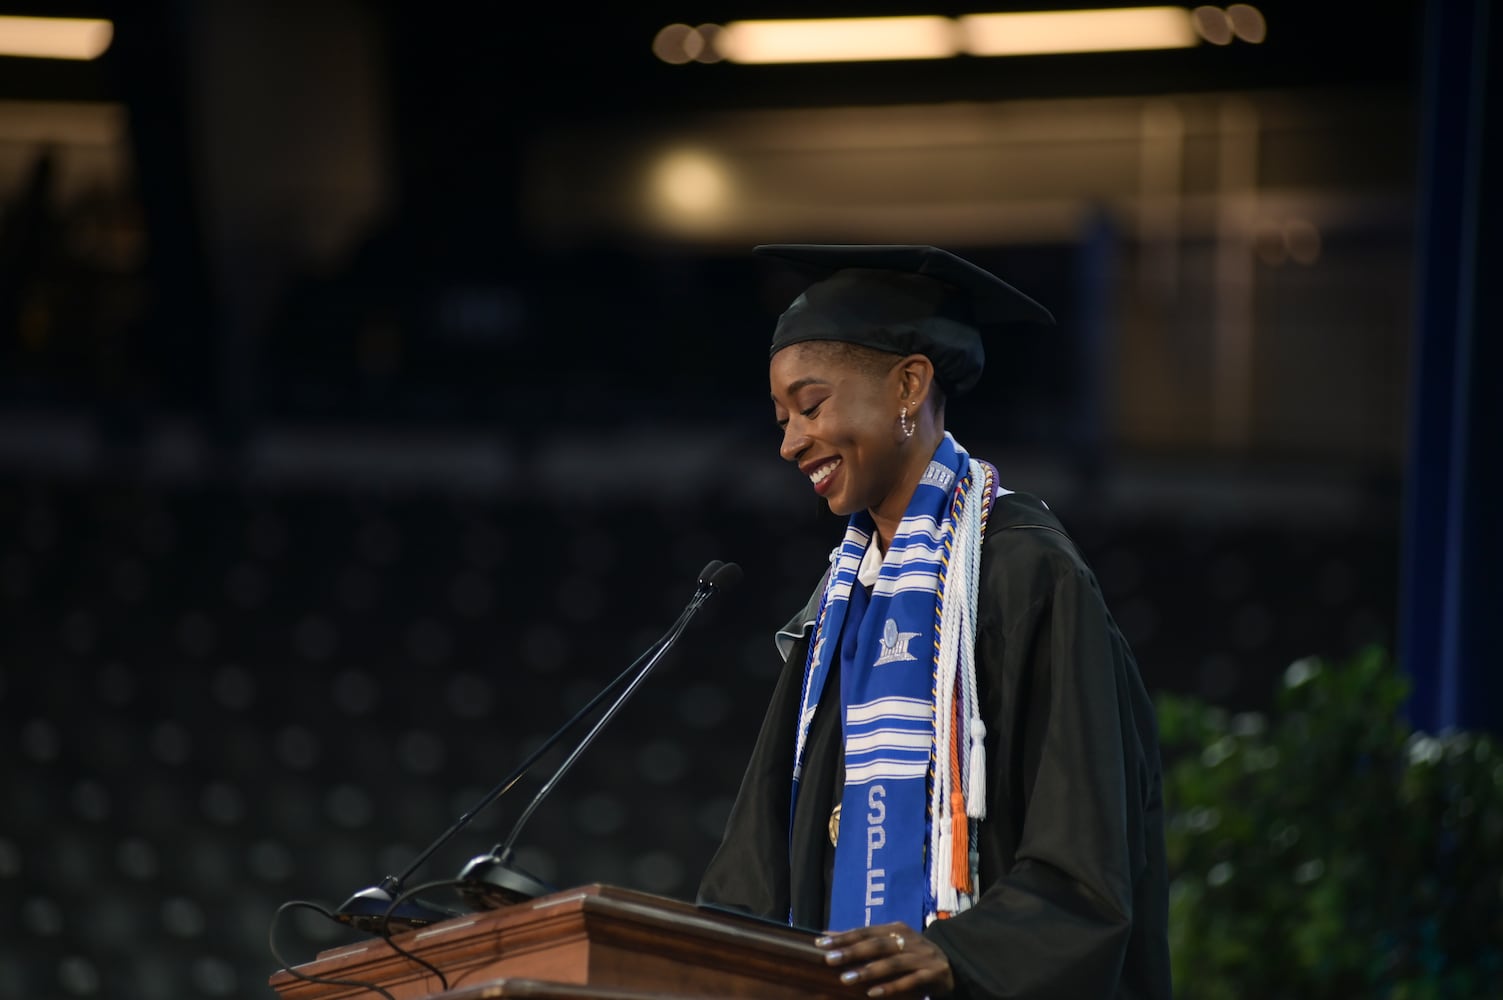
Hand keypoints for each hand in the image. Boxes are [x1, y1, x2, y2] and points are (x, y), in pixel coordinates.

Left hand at [816, 921, 954, 997]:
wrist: (952, 965)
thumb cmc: (913, 954)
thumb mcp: (890, 943)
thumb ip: (863, 940)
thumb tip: (828, 935)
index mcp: (896, 929)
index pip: (865, 931)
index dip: (843, 936)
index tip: (821, 943)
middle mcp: (909, 939)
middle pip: (876, 944)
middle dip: (851, 951)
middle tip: (829, 959)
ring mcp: (921, 956)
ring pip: (891, 963)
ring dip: (868, 970)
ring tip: (846, 978)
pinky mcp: (931, 974)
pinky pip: (909, 981)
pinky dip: (890, 987)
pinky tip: (873, 993)